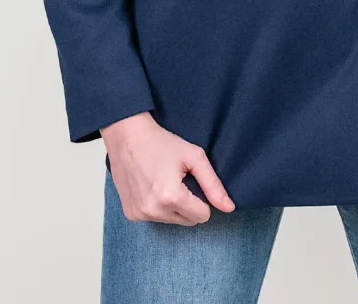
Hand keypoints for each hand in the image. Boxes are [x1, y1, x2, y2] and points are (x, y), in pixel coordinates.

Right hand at [101, 112, 235, 224]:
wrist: (127, 136)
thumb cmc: (162, 143)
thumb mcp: (194, 157)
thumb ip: (213, 184)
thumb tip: (230, 208)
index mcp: (171, 197)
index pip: (202, 216)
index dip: (202, 198)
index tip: (192, 181)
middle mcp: (154, 211)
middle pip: (187, 221)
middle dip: (188, 204)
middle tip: (178, 179)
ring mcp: (139, 215)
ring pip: (171, 221)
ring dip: (173, 207)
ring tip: (163, 181)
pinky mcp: (130, 214)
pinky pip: (155, 218)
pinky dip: (157, 207)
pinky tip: (151, 187)